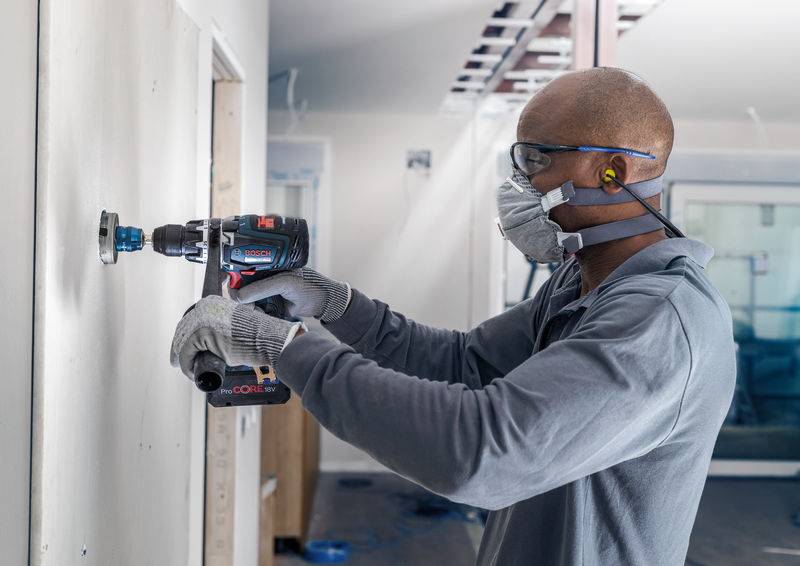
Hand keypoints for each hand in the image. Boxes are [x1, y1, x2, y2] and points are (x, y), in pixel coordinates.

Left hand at [170, 296, 303, 379]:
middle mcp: (204, 307)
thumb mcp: (234, 327)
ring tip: (188, 370)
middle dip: (178, 348)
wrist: (268, 339)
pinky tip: (192, 372)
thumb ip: (219, 331)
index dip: (183, 337)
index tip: (182, 350)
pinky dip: (187, 364)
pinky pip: (187, 352)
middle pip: (182, 329)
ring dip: (184, 358)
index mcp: (211, 303)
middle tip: (177, 362)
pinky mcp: (202, 333)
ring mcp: (202, 319)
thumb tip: (209, 346)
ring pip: (182, 342)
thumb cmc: (257, 336)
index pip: (189, 320)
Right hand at [228, 267, 350, 322]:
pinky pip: (257, 310)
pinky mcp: (271, 307)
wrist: (324, 302)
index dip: (234, 278)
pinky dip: (255, 314)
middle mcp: (265, 279)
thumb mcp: (284, 283)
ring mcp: (267, 294)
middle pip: (243, 287)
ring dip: (247, 306)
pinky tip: (258, 315)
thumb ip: (262, 288)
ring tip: (253, 309)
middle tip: (242, 302)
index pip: (243, 271)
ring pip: (248, 301)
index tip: (230, 286)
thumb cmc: (307, 285)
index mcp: (267, 267)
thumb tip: (240, 297)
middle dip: (240, 295)